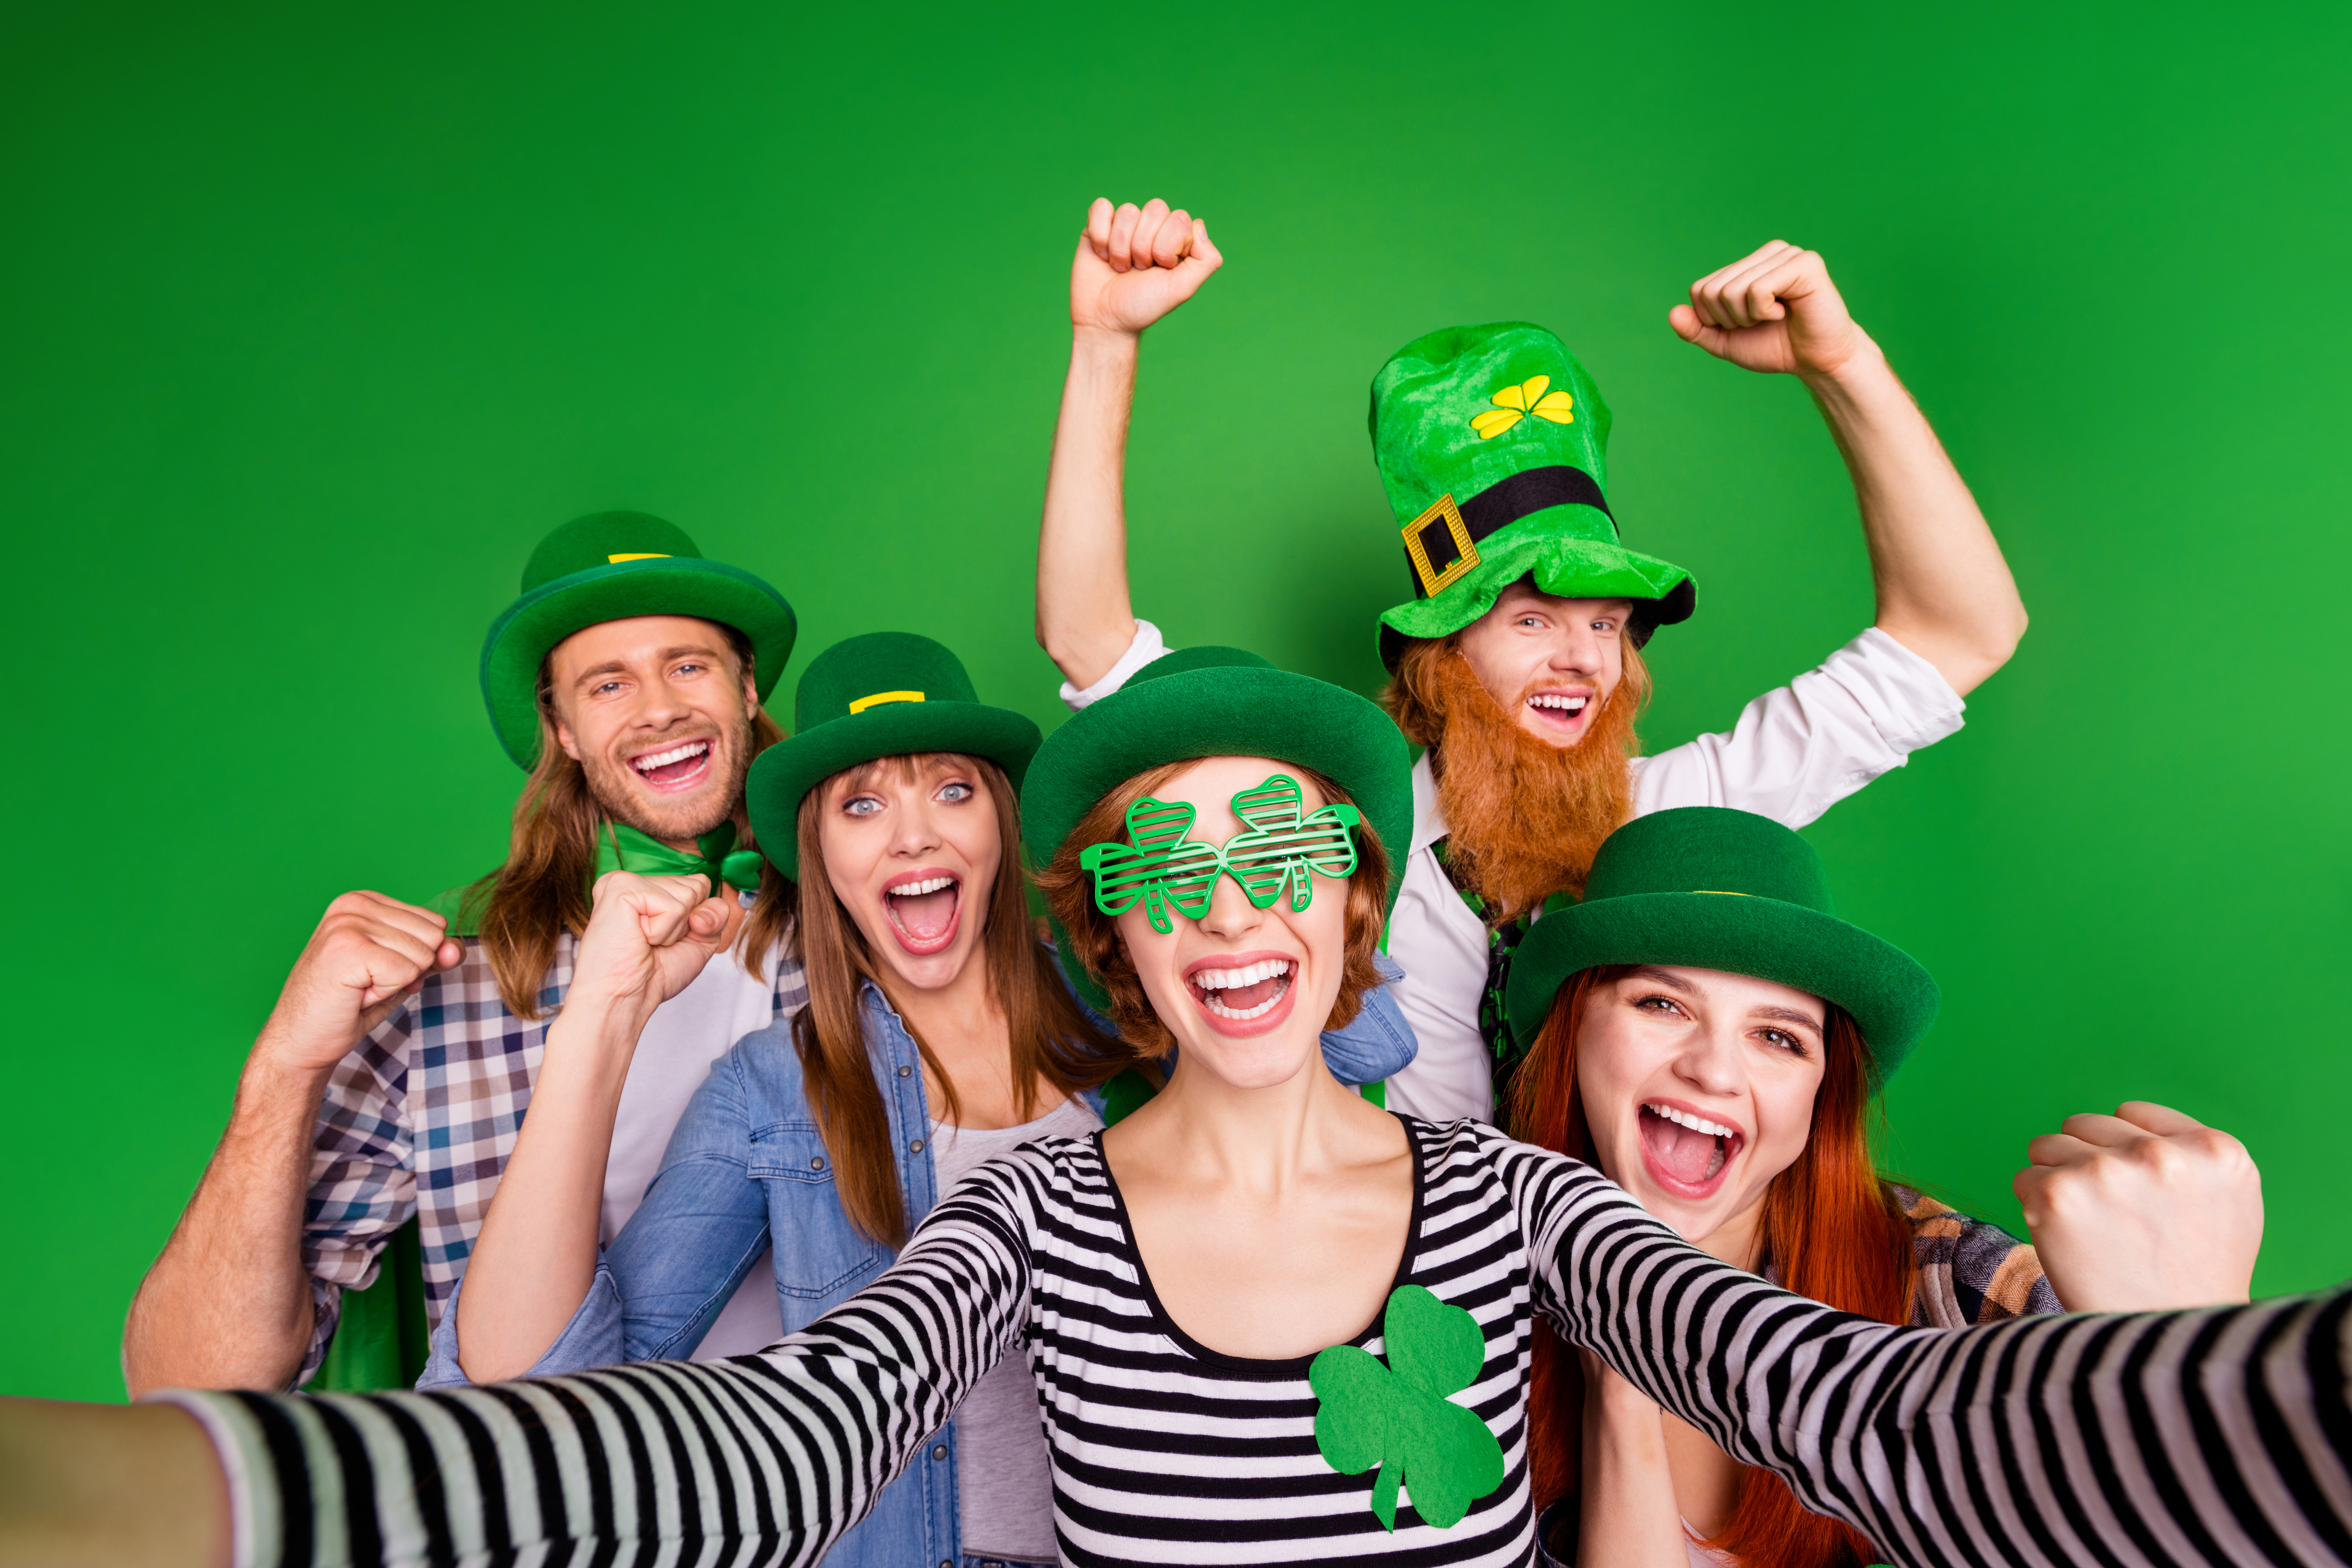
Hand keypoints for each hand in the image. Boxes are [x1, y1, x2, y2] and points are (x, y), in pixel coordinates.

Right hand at [254, 892, 463, 1076]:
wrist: (302, 1042)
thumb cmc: (347, 1006)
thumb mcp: (400, 973)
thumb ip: (433, 955)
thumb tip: (457, 948)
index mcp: (364, 900)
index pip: (434, 923)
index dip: (414, 959)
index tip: (375, 971)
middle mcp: (354, 903)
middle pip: (432, 936)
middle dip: (407, 970)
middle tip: (365, 983)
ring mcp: (348, 923)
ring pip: (421, 956)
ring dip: (394, 983)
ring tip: (358, 988)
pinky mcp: (348, 948)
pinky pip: (406, 973)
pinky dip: (385, 993)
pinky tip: (355, 995)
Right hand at [565, 870, 731, 1022]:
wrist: (622, 999)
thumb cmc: (653, 976)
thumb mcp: (699, 942)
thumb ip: (715, 915)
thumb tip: (709, 905)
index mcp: (646, 888)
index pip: (699, 883)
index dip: (696, 918)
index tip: (665, 940)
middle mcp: (633, 880)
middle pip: (697, 886)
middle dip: (686, 924)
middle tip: (652, 943)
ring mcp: (624, 880)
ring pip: (688, 895)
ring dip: (673, 930)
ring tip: (644, 942)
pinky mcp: (621, 888)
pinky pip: (673, 907)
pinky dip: (663, 932)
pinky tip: (638, 939)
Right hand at [1070, 197, 1222, 337]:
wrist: (1104, 320)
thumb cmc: (1143, 306)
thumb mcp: (1181, 289)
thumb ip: (1205, 260)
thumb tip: (1199, 225)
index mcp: (1176, 239)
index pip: (1180, 219)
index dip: (1167, 246)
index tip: (1160, 268)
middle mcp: (1152, 228)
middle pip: (1155, 208)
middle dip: (1145, 246)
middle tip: (1139, 269)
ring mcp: (1125, 225)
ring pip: (1128, 211)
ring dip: (1121, 247)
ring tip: (1120, 267)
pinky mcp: (1098, 225)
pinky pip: (1101, 206)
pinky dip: (1100, 234)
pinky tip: (1102, 255)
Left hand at [1668, 241, 1872, 380]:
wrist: (1816, 362)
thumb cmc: (1775, 347)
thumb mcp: (1726, 342)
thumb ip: (1697, 329)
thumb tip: (1672, 313)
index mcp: (1748, 265)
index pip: (1700, 289)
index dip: (1713, 319)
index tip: (1745, 324)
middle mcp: (1767, 253)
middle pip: (1713, 290)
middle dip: (1731, 319)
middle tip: (1762, 322)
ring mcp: (1787, 254)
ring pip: (1733, 290)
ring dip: (1748, 317)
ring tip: (1775, 316)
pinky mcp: (1805, 264)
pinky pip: (1757, 289)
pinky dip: (1765, 311)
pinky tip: (1786, 311)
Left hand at [2014, 1101, 2263, 1311]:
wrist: (2162, 1350)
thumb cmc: (2193, 1282)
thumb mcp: (2227, 1205)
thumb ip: (2188, 1156)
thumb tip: (2126, 1121)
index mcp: (2216, 1152)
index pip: (2132, 1115)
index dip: (2121, 1152)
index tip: (2131, 1191)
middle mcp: (2164, 1156)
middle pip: (2085, 1126)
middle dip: (2086, 1163)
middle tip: (2107, 1219)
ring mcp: (2109, 1172)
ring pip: (2048, 1146)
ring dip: (2057, 1182)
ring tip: (2089, 1231)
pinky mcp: (2059, 1194)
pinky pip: (2025, 1178)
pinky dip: (2035, 1207)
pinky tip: (2067, 1241)